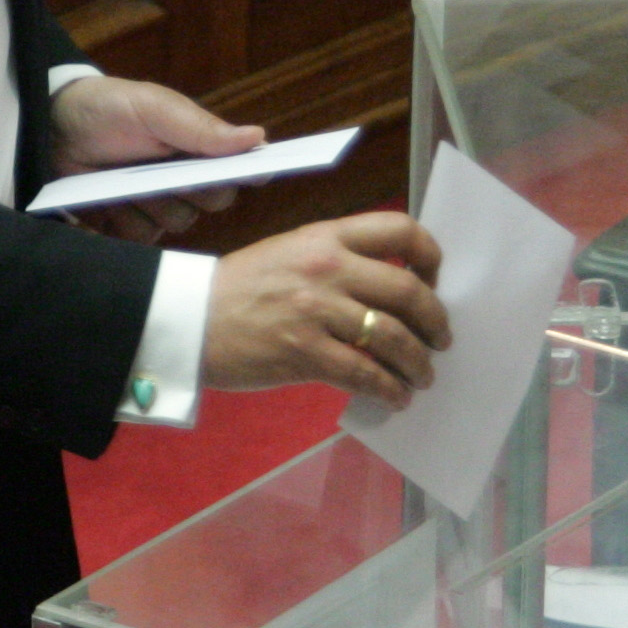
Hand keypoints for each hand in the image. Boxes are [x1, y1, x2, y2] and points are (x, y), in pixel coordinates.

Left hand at [50, 73, 257, 241]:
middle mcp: (185, 177)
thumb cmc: (107, 108)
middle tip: (158, 173)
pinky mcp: (129, 224)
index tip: (232, 177)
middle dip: (186, 190)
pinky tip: (107, 203)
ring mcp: (157, 203)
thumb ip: (199, 127)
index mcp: (199, 146)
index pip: (239, 171)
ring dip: (151, 206)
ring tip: (123, 184)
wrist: (50, 128)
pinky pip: (143, 241)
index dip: (242, 176)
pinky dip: (124, 224)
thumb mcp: (152, 109)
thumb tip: (258, 137)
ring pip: (178, 224)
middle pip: (212, 203)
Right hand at [202, 212, 448, 408]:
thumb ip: (337, 260)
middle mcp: (327, 267)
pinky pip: (364, 374)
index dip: (430, 256)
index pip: (400, 230)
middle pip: (408, 290)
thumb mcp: (290, 252)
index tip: (434, 280)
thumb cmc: (238, 287)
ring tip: (422, 376)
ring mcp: (316, 310)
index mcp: (326, 237)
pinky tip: (395, 397)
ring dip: (418, 362)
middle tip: (440, 339)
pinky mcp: (305, 353)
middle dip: (435, 320)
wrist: (187, 318)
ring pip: (393, 337)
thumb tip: (387, 291)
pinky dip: (389, 389)